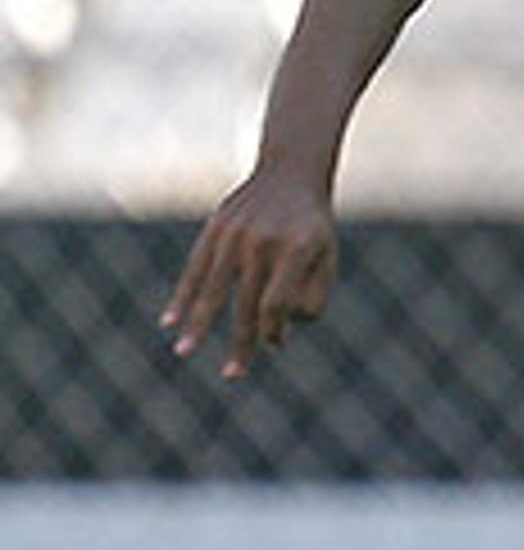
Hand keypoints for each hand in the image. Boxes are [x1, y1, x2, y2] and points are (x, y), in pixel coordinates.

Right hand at [160, 172, 339, 380]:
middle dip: (240, 342)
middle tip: (233, 375)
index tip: (273, 346)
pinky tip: (169, 322)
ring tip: (183, 353)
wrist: (290, 174)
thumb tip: (279, 335)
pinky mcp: (214, 230)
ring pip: (213, 289)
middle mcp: (263, 243)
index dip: (273, 329)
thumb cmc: (312, 226)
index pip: (277, 303)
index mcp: (296, 250)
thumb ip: (313, 295)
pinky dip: (182, 296)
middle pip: (246, 303)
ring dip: (197, 324)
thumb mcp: (327, 256)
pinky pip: (195, 269)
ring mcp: (235, 236)